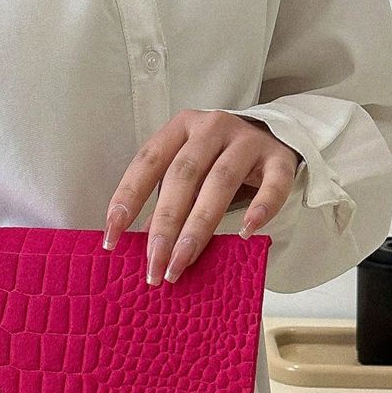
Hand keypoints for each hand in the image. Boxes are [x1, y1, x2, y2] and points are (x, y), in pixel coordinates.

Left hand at [102, 110, 302, 284]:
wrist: (271, 136)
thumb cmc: (216, 161)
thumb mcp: (186, 171)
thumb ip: (165, 199)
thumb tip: (140, 243)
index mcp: (180, 128)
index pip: (148, 161)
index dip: (128, 198)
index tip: (112, 237)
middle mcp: (211, 128)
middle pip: (183, 176)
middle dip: (165, 224)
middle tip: (154, 264)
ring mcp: (247, 140)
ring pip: (220, 182)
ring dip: (198, 226)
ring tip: (183, 261)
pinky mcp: (279, 157)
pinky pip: (273, 183)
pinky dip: (261, 207)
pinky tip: (245, 232)